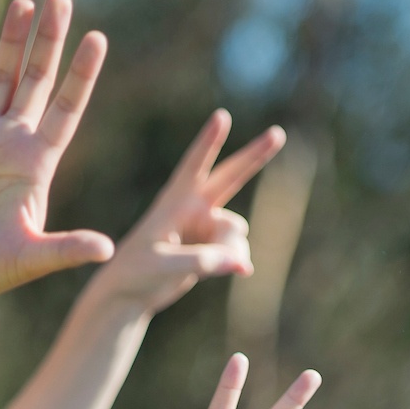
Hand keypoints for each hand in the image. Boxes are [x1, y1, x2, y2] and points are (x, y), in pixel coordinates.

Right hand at [0, 0, 114, 302]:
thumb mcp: (32, 258)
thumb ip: (66, 249)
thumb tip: (107, 250)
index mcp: (37, 163)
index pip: (66, 109)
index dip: (81, 75)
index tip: (97, 38)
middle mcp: (12, 143)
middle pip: (36, 81)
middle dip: (48, 42)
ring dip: (10, 43)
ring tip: (22, 3)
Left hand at [87, 110, 282, 313]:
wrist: (130, 292)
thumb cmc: (136, 272)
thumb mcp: (164, 266)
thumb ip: (203, 261)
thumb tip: (241, 263)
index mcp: (175, 201)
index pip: (194, 165)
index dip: (209, 142)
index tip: (221, 116)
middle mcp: (194, 207)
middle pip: (231, 176)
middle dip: (255, 155)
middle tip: (279, 134)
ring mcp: (205, 225)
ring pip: (235, 232)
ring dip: (232, 250)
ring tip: (213, 268)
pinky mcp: (212, 245)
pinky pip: (237, 251)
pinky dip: (236, 262)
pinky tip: (238, 271)